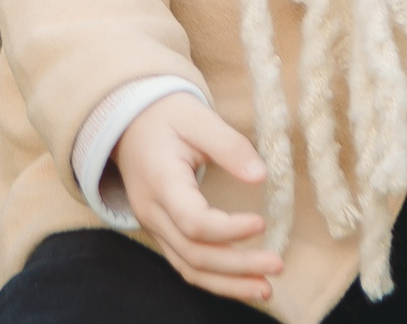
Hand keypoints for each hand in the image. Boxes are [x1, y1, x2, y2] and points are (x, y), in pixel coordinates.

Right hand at [114, 93, 283, 302]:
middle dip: (237, 266)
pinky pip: (185, 264)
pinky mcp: (162, 232)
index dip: (228, 229)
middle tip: (277, 265)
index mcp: (161, 182)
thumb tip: (260, 175)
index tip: (261, 223)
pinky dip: (214, 279)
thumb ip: (229, 146)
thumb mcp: (198, 118)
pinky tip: (241, 283)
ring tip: (265, 289)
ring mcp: (154, 226)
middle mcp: (153, 212)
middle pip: (194, 253)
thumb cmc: (166, 116)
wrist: (129, 121)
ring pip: (188, 267)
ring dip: (228, 283)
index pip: (193, 221)